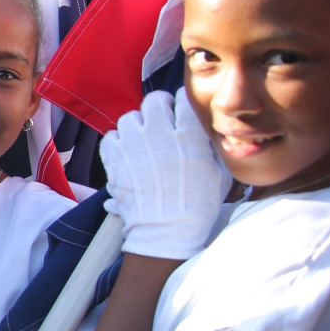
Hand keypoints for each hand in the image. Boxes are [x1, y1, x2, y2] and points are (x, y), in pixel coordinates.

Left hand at [99, 90, 229, 259]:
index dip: (183, 103)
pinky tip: (128, 153)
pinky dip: (118, 141)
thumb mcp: (219, 173)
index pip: (184, 99)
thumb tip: (208, 129)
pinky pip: (111, 135)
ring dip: (137, 125)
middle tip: (162, 121)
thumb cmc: (198, 205)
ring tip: (143, 141)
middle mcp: (159, 135)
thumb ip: (212, 147)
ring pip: (130, 116)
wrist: (165, 231)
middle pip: (155, 100)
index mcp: (189, 136)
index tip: (183, 111)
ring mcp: (133, 145)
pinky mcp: (114, 158)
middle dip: (159, 107)